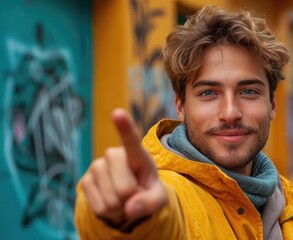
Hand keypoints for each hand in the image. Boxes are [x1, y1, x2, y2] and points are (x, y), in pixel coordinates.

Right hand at [81, 108, 167, 224]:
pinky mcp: (86, 180)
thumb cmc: (147, 193)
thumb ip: (150, 202)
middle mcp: (115, 155)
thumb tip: (130, 208)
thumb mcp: (158, 199)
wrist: (128, 200)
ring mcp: (97, 166)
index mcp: (138, 155)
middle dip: (132, 200)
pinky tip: (112, 204)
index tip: (118, 113)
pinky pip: (99, 208)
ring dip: (120, 208)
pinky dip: (109, 214)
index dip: (125, 128)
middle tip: (134, 195)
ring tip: (123, 199)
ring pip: (111, 201)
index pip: (132, 141)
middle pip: (125, 189)